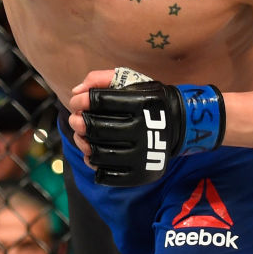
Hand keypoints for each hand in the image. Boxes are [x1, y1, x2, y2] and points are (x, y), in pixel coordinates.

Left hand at [70, 67, 225, 186]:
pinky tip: (93, 154)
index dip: (81, 101)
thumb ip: (101, 78)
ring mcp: (143, 155)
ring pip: (99, 153)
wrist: (177, 124)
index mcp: (142, 103)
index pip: (99, 101)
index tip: (77, 101)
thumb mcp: (130, 81)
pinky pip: (108, 175)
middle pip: (97, 128)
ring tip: (83, 137)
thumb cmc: (145, 101)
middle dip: (78, 122)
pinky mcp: (141, 174)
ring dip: (83, 143)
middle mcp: (145, 130)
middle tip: (75, 119)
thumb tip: (76, 91)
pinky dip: (94, 165)